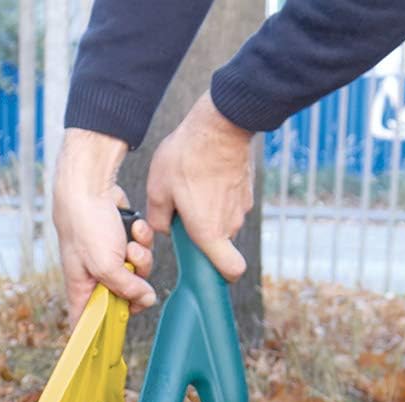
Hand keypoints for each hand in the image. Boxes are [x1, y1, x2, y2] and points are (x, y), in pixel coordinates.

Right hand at [53, 129, 155, 322]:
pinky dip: (141, 238)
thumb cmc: (85, 224)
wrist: (89, 184)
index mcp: (82, 289)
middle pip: (125, 298)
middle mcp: (96, 277)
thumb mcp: (106, 265)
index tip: (119, 330)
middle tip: (131, 267)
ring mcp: (111, 259)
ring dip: (140, 256)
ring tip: (131, 242)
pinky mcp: (122, 242)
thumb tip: (147, 300)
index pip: (89, 323)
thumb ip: (127, 288)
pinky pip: (141, 250)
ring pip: (138, 273)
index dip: (103, 330)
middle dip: (135, 283)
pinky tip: (133, 227)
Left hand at [146, 91, 254, 280]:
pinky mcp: (246, 191)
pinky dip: (219, 197)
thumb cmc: (187, 157)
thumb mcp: (158, 190)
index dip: (222, 275)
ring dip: (209, 214)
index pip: (231, 271)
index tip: (206, 267)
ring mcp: (241, 208)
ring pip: (223, 222)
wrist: (220, 124)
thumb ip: (159, 219)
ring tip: (192, 189)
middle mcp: (230, 225)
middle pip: (219, 244)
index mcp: (209, 233)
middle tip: (184, 214)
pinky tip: (205, 177)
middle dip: (202, 236)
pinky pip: (230, 203)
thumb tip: (164, 229)